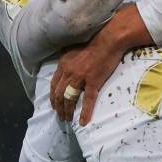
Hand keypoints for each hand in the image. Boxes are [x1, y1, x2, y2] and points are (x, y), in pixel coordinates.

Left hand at [50, 4, 152, 124]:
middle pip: (59, 94)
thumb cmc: (95, 41)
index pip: (54, 84)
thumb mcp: (75, 48)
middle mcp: (69, 71)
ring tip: (67, 120)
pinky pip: (87, 100)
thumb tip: (67, 64)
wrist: (109, 39)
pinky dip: (85, 112)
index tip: (54, 104)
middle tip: (60, 116)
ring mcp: (80, 77)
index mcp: (64, 64)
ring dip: (67, 111)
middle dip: (58, 107)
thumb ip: (69, 58)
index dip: (53, 96)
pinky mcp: (93, 82)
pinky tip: (83, 122)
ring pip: (69, 98)